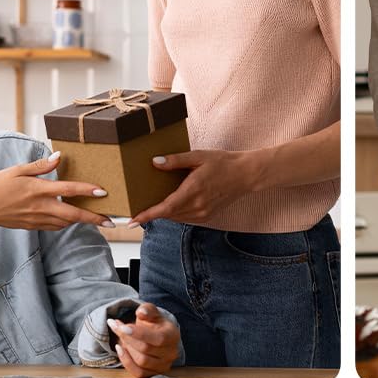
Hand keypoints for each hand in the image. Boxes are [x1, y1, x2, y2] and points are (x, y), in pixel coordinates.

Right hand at [0, 150, 112, 231]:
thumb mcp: (18, 169)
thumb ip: (41, 165)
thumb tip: (59, 156)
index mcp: (39, 189)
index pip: (69, 190)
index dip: (87, 190)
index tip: (103, 191)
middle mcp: (41, 207)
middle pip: (73, 214)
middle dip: (93, 218)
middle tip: (110, 220)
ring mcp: (37, 219)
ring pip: (65, 222)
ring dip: (81, 221)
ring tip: (97, 219)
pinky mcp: (32, 225)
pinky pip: (54, 226)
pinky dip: (66, 222)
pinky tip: (72, 218)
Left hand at [108, 303, 179, 377]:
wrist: (160, 336)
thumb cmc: (156, 324)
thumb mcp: (153, 313)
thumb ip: (147, 310)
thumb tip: (141, 312)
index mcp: (172, 335)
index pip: (157, 338)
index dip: (138, 333)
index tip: (122, 327)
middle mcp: (171, 353)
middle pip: (145, 349)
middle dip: (128, 338)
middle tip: (117, 327)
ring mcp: (163, 366)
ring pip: (141, 362)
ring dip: (127, 349)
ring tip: (120, 337)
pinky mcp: (154, 374)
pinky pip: (138, 373)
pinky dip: (126, 362)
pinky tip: (120, 349)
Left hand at [130, 148, 259, 225]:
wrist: (246, 175)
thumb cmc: (222, 162)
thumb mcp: (198, 156)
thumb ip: (176, 160)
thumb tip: (155, 162)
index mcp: (193, 191)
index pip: (165, 208)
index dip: (147, 215)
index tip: (132, 221)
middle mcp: (197, 207)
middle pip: (168, 214)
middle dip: (152, 212)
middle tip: (138, 208)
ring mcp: (203, 214)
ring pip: (176, 217)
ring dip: (165, 212)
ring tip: (153, 204)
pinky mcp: (207, 217)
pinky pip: (185, 218)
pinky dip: (176, 213)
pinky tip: (175, 203)